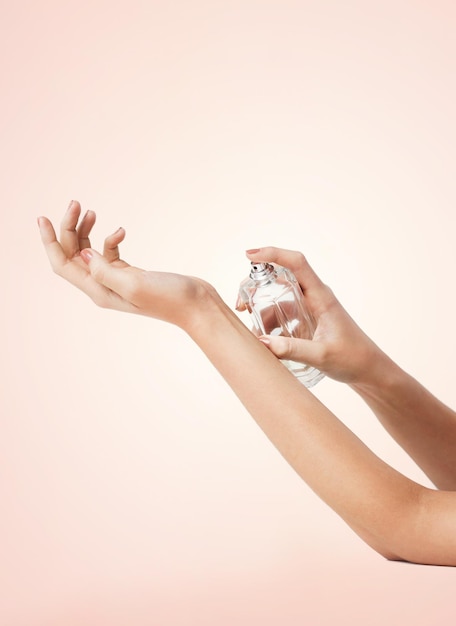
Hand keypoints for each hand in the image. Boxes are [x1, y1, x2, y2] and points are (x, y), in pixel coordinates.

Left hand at [38, 200, 209, 328]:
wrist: (196, 305)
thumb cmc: (169, 299)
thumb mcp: (134, 284)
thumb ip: (105, 271)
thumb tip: (83, 254)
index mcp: (100, 291)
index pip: (63, 265)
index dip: (49, 242)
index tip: (42, 218)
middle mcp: (103, 286)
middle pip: (74, 254)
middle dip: (69, 228)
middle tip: (76, 202)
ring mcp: (116, 279)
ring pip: (90, 251)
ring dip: (86, 230)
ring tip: (91, 210)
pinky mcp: (130, 273)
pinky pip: (110, 252)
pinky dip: (111, 238)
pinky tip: (121, 230)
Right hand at [241, 247, 383, 383]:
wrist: (369, 370)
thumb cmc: (352, 358)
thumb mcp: (321, 355)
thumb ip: (291, 350)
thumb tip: (261, 342)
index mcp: (322, 296)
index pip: (297, 263)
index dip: (273, 254)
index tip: (250, 255)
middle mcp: (315, 296)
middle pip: (280, 277)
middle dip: (257, 285)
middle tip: (240, 305)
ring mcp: (310, 307)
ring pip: (278, 297)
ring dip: (261, 308)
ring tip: (251, 329)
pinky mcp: (307, 320)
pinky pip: (282, 313)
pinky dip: (269, 321)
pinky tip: (264, 338)